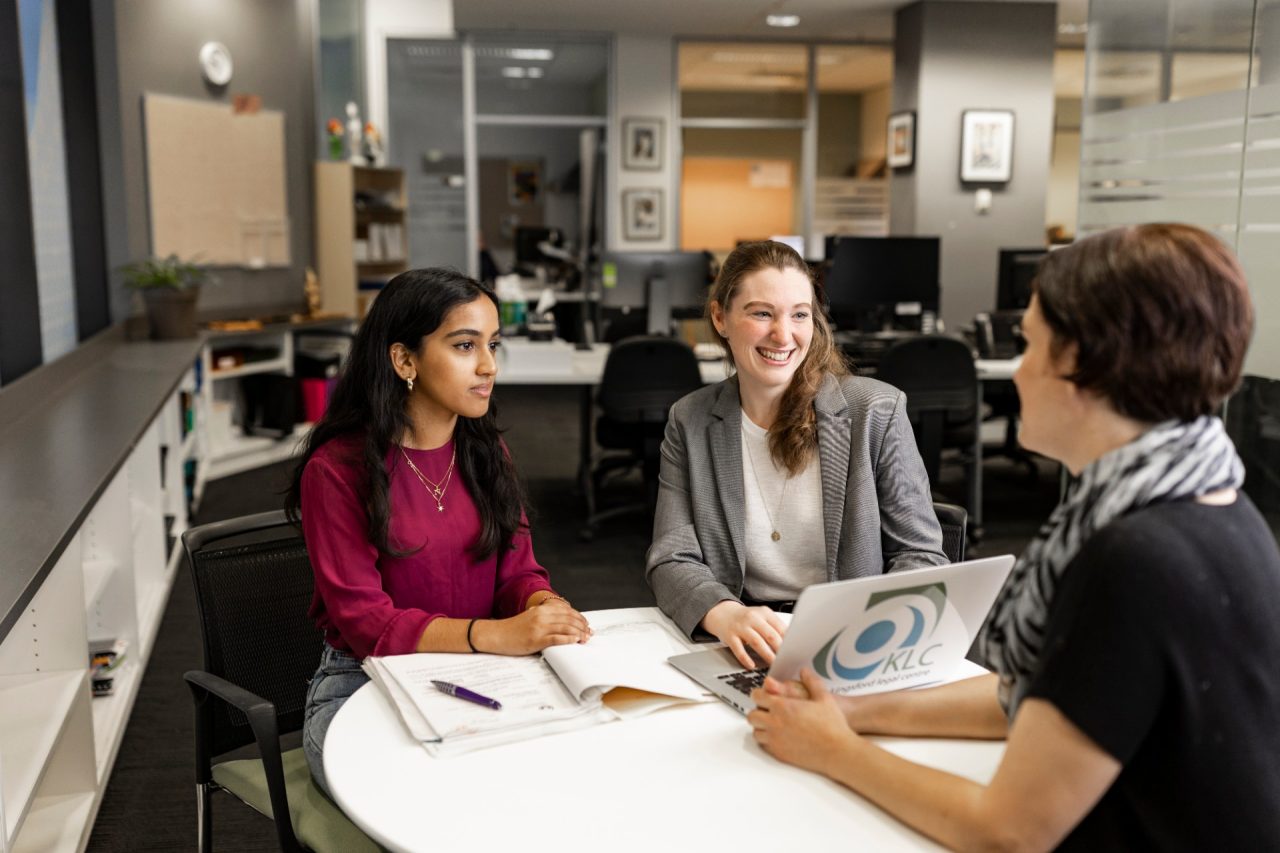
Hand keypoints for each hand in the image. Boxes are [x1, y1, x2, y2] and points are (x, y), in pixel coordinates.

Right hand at [474, 601, 591, 655]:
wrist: (496, 635)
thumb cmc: (513, 629)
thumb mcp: (531, 617)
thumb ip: (545, 616)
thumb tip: (562, 621)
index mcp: (541, 609)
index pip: (566, 611)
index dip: (579, 617)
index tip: (586, 624)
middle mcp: (542, 616)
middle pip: (568, 619)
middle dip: (582, 626)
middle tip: (590, 632)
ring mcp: (539, 628)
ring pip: (565, 628)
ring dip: (579, 633)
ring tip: (586, 638)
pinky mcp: (536, 640)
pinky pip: (556, 638)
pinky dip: (568, 639)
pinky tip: (576, 640)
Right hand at [701, 601, 785, 668]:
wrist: (723, 613)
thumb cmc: (746, 619)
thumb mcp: (762, 617)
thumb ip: (774, 627)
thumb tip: (791, 644)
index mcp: (764, 613)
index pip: (780, 628)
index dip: (789, 641)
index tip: (794, 652)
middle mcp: (753, 618)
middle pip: (770, 635)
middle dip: (780, 649)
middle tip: (786, 661)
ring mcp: (740, 627)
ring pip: (756, 642)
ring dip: (767, 654)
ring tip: (773, 664)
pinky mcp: (730, 636)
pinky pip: (738, 649)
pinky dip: (745, 658)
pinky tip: (751, 665)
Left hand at [747, 669, 856, 774]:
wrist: (837, 750)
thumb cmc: (832, 725)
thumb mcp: (823, 697)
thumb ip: (811, 681)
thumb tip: (805, 671)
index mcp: (782, 706)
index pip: (757, 696)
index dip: (760, 695)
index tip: (766, 696)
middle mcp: (774, 723)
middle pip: (752, 715)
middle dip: (759, 711)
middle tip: (769, 711)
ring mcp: (775, 740)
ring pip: (756, 732)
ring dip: (762, 727)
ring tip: (774, 725)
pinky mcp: (779, 754)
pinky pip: (764, 745)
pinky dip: (767, 740)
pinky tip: (779, 737)